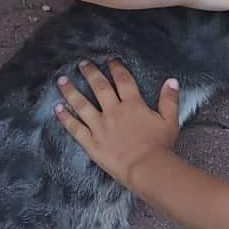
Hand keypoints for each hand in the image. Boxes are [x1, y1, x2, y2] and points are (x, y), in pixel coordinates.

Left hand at [55, 60, 179, 183]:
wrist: (147, 168)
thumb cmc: (160, 146)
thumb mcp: (170, 121)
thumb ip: (170, 99)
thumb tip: (171, 80)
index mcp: (132, 105)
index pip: (123, 80)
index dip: (116, 68)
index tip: (110, 60)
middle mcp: (113, 111)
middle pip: (99, 87)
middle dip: (90, 73)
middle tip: (82, 63)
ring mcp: (100, 126)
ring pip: (82, 104)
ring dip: (71, 90)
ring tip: (62, 80)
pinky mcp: (91, 142)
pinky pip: (75, 128)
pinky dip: (65, 117)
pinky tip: (57, 108)